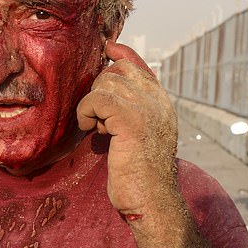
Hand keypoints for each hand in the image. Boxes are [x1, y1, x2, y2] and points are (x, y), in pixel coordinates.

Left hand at [76, 42, 177, 213]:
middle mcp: (157, 99)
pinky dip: (87, 113)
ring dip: (92, 106)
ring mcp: (146, 107)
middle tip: (100, 121)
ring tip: (101, 129)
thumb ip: (128, 109)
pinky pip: (97, 99)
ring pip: (104, 84)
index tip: (107, 47)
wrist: (151, 200)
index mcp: (160, 102)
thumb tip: (108, 87)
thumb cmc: (137, 174)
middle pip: (115, 72)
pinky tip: (93, 131)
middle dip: (99, 92)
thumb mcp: (134, 134)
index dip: (120, 54)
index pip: (138, 65)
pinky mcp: (130, 119)